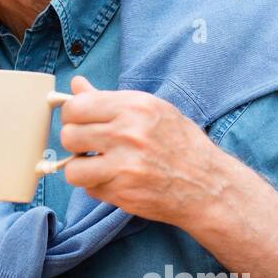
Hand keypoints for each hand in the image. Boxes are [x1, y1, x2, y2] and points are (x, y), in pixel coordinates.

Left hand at [58, 75, 229, 226]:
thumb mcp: (151, 110)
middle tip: (89, 146)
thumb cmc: (180, 143)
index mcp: (134, 107)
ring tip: (97, 166)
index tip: (80, 122)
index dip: (72, 116)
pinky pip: (89, 189)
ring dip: (81, 169)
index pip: (76, 107)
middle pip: (69, 136)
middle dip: (75, 142)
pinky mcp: (123, 192)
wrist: (208, 184)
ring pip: (72, 168)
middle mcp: (128, 134)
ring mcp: (125, 165)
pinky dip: (97, 186)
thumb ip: (108, 99)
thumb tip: (76, 85)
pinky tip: (115, 180)